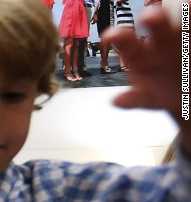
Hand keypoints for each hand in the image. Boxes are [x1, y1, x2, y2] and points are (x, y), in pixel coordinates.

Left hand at [103, 8, 185, 125]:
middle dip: (154, 19)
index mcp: (139, 54)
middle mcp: (160, 41)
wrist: (184, 92)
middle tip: (150, 17)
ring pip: (181, 26)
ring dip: (184, 16)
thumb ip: (132, 99)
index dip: (118, 37)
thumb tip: (117, 101)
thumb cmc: (158, 88)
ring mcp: (180, 39)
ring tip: (186, 6)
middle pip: (157, 26)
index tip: (110, 36)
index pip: (127, 42)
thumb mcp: (146, 98)